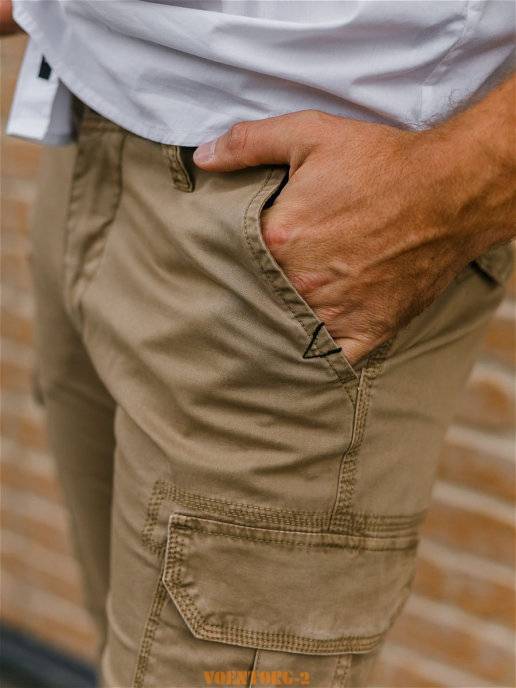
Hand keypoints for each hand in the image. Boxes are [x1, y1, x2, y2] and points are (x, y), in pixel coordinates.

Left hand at [193, 100, 513, 363]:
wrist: (450, 192)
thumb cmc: (381, 163)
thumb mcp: (311, 135)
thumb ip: (249, 144)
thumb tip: (202, 158)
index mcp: (280, 239)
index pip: (234, 256)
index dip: (233, 251)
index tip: (243, 248)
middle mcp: (302, 283)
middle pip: (259, 294)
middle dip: (257, 286)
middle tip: (266, 276)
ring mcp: (335, 312)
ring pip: (288, 328)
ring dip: (282, 319)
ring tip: (285, 305)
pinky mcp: (367, 331)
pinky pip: (330, 356)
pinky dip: (319, 351)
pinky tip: (311, 338)